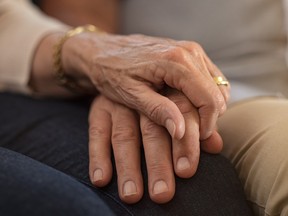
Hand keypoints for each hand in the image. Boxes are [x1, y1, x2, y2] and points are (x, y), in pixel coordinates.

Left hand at [63, 33, 229, 139]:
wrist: (102, 51)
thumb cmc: (112, 72)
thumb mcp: (131, 95)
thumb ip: (158, 111)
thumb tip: (181, 131)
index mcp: (176, 61)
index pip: (210, 100)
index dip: (207, 125)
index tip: (195, 141)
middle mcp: (190, 52)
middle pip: (217, 94)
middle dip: (209, 119)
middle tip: (189, 135)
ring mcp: (191, 51)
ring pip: (217, 87)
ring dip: (207, 108)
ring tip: (186, 121)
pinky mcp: (189, 54)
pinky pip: (210, 79)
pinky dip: (204, 96)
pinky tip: (187, 106)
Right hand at [88, 91, 222, 203]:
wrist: (124, 71)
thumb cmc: (160, 91)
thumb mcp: (179, 99)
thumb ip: (196, 122)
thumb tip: (216, 146)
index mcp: (169, 89)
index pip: (181, 116)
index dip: (186, 144)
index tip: (186, 172)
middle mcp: (143, 95)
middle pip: (152, 131)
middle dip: (158, 163)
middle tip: (162, 194)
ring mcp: (119, 102)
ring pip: (124, 136)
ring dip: (128, 167)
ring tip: (132, 195)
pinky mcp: (99, 107)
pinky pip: (97, 133)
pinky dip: (98, 156)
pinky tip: (101, 179)